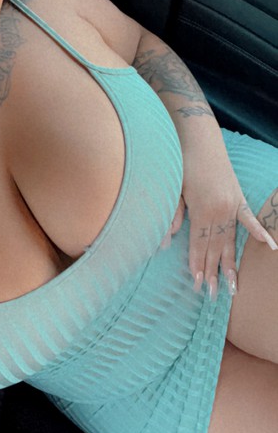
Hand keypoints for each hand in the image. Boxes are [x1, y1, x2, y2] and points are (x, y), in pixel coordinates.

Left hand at [162, 155, 276, 300]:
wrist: (198, 138)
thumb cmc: (180, 163)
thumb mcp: (172, 190)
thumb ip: (173, 216)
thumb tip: (166, 241)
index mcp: (201, 211)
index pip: (199, 245)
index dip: (197, 264)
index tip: (196, 283)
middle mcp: (219, 211)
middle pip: (215, 247)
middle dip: (212, 271)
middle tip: (211, 294)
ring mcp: (231, 205)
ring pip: (231, 240)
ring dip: (230, 262)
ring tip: (233, 284)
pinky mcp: (238, 197)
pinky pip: (249, 219)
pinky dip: (259, 233)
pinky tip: (270, 247)